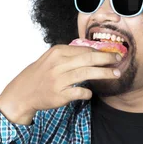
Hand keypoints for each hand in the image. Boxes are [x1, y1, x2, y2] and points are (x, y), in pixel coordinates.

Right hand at [0, 45, 121, 124]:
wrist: (23, 92)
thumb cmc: (41, 74)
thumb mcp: (52, 58)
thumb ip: (70, 54)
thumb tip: (94, 51)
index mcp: (57, 52)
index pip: (84, 49)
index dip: (101, 51)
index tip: (112, 52)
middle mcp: (58, 64)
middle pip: (88, 59)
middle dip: (106, 58)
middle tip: (119, 59)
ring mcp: (58, 80)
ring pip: (87, 74)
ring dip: (104, 73)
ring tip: (115, 74)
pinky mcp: (59, 95)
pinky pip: (80, 93)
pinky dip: (87, 93)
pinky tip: (90, 93)